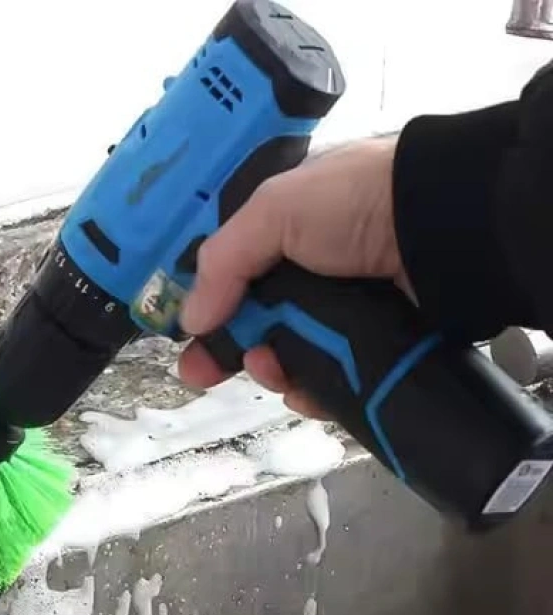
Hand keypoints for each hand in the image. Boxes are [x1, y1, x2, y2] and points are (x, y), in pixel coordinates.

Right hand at [177, 136, 410, 418]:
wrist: (444, 227)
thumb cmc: (358, 200)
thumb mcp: (275, 210)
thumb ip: (223, 262)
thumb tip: (191, 320)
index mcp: (286, 232)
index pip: (233, 280)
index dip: (208, 314)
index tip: (190, 348)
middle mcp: (312, 276)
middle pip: (257, 330)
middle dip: (234, 353)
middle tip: (217, 371)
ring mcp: (343, 315)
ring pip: (290, 362)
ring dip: (272, 374)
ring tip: (274, 370)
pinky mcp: (372, 348)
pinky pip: (331, 384)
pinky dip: (314, 393)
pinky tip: (307, 391)